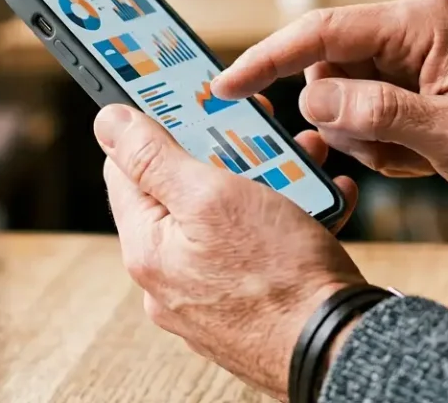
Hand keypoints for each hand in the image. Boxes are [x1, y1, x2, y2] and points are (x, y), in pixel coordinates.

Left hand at [94, 105, 361, 399]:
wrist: (340, 348)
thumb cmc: (280, 278)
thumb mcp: (211, 196)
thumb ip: (153, 157)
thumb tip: (107, 122)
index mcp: (148, 249)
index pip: (126, 169)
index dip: (155, 126)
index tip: (185, 99)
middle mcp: (170, 278)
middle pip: (182, 190)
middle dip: (224, 152)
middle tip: (260, 128)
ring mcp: (209, 295)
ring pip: (228, 216)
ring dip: (266, 179)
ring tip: (304, 161)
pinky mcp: (248, 306)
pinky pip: (259, 248)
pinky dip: (288, 219)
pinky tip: (321, 200)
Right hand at [212, 0, 447, 245]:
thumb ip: (377, 112)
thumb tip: (311, 101)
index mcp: (418, 25)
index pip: (321, 34)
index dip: (266, 60)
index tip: (223, 87)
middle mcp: (408, 34)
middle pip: (328, 72)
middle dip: (341, 120)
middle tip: (383, 151)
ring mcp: (410, 63)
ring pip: (343, 102)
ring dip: (366, 140)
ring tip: (415, 158)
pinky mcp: (414, 92)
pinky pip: (366, 120)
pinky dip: (381, 148)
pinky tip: (421, 160)